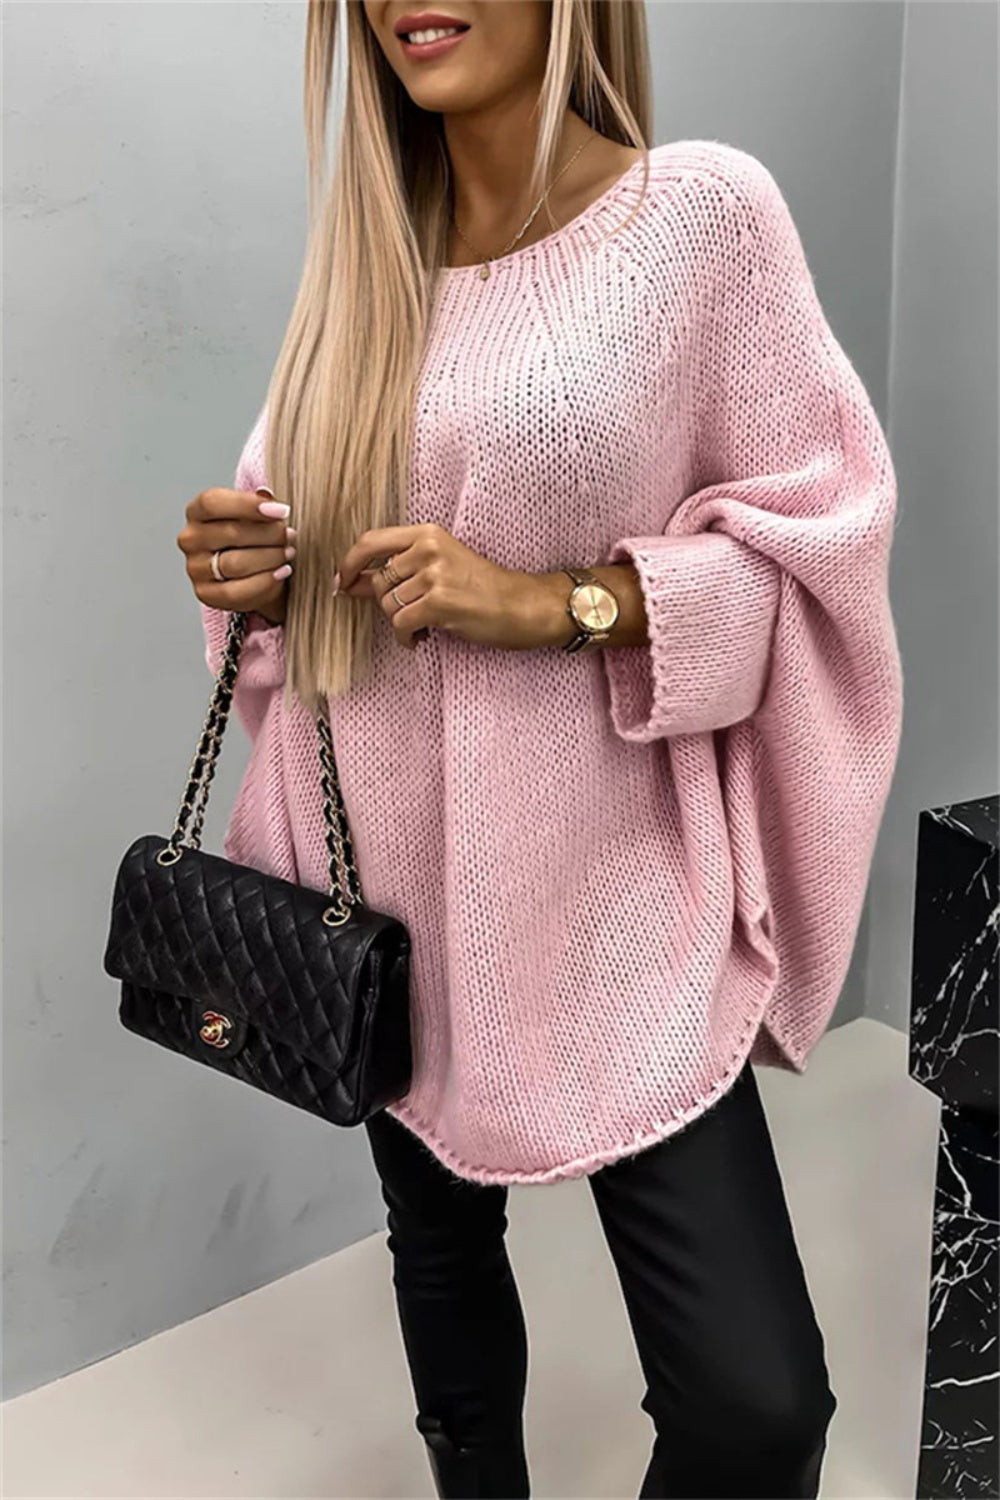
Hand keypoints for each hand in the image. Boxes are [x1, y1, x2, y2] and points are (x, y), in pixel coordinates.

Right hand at [177, 486, 296, 624]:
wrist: (256, 573)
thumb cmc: (254, 537)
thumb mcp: (257, 515)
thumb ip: (261, 504)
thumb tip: (266, 496)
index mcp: (197, 511)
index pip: (213, 502)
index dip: (248, 505)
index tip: (282, 511)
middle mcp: (190, 539)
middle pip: (231, 533)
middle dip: (269, 534)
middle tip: (289, 535)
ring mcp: (195, 569)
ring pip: (236, 564)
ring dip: (270, 558)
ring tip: (288, 553)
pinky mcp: (206, 594)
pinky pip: (237, 592)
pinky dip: (265, 582)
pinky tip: (281, 572)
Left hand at [336, 523, 553, 650]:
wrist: (521, 606)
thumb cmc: (482, 589)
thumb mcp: (439, 567)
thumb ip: (396, 572)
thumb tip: (348, 583)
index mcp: (427, 534)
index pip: (371, 541)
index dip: (349, 563)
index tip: (343, 582)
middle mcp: (428, 549)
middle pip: (379, 582)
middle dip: (388, 605)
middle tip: (413, 613)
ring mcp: (434, 575)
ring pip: (388, 607)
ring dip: (401, 624)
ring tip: (424, 626)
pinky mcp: (439, 602)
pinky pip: (401, 625)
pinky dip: (407, 638)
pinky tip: (423, 638)